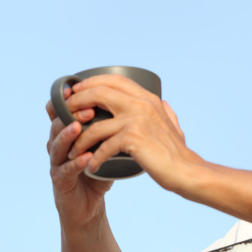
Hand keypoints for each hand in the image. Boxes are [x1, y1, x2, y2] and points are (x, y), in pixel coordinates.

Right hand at [46, 88, 113, 228]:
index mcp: (68, 132)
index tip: (84, 88)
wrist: (89, 206)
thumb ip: (115, 125)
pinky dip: (75, 163)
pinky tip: (85, 158)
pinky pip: (64, 170)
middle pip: (57, 124)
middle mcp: (58, 144)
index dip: (70, 99)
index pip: (63, 110)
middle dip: (72, 114)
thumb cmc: (99, 172)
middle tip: (89, 108)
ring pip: (56, 145)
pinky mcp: (60, 182)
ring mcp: (57, 163)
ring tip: (80, 127)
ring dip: (68, 135)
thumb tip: (139, 101)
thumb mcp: (107, 145)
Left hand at [61, 74, 201, 192]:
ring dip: (79, 139)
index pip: (113, 79)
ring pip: (95, 123)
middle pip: (98, 92)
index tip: (75, 93)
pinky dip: (93, 159)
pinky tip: (91, 167)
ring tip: (72, 151)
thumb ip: (166, 112)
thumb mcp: (173, 125)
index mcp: (148, 98)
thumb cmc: (178, 153)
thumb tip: (164, 103)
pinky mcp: (133, 138)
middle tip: (64, 116)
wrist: (186, 171)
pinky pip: (103, 146)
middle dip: (76, 103)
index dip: (90, 83)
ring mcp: (137, 119)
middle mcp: (142, 104)